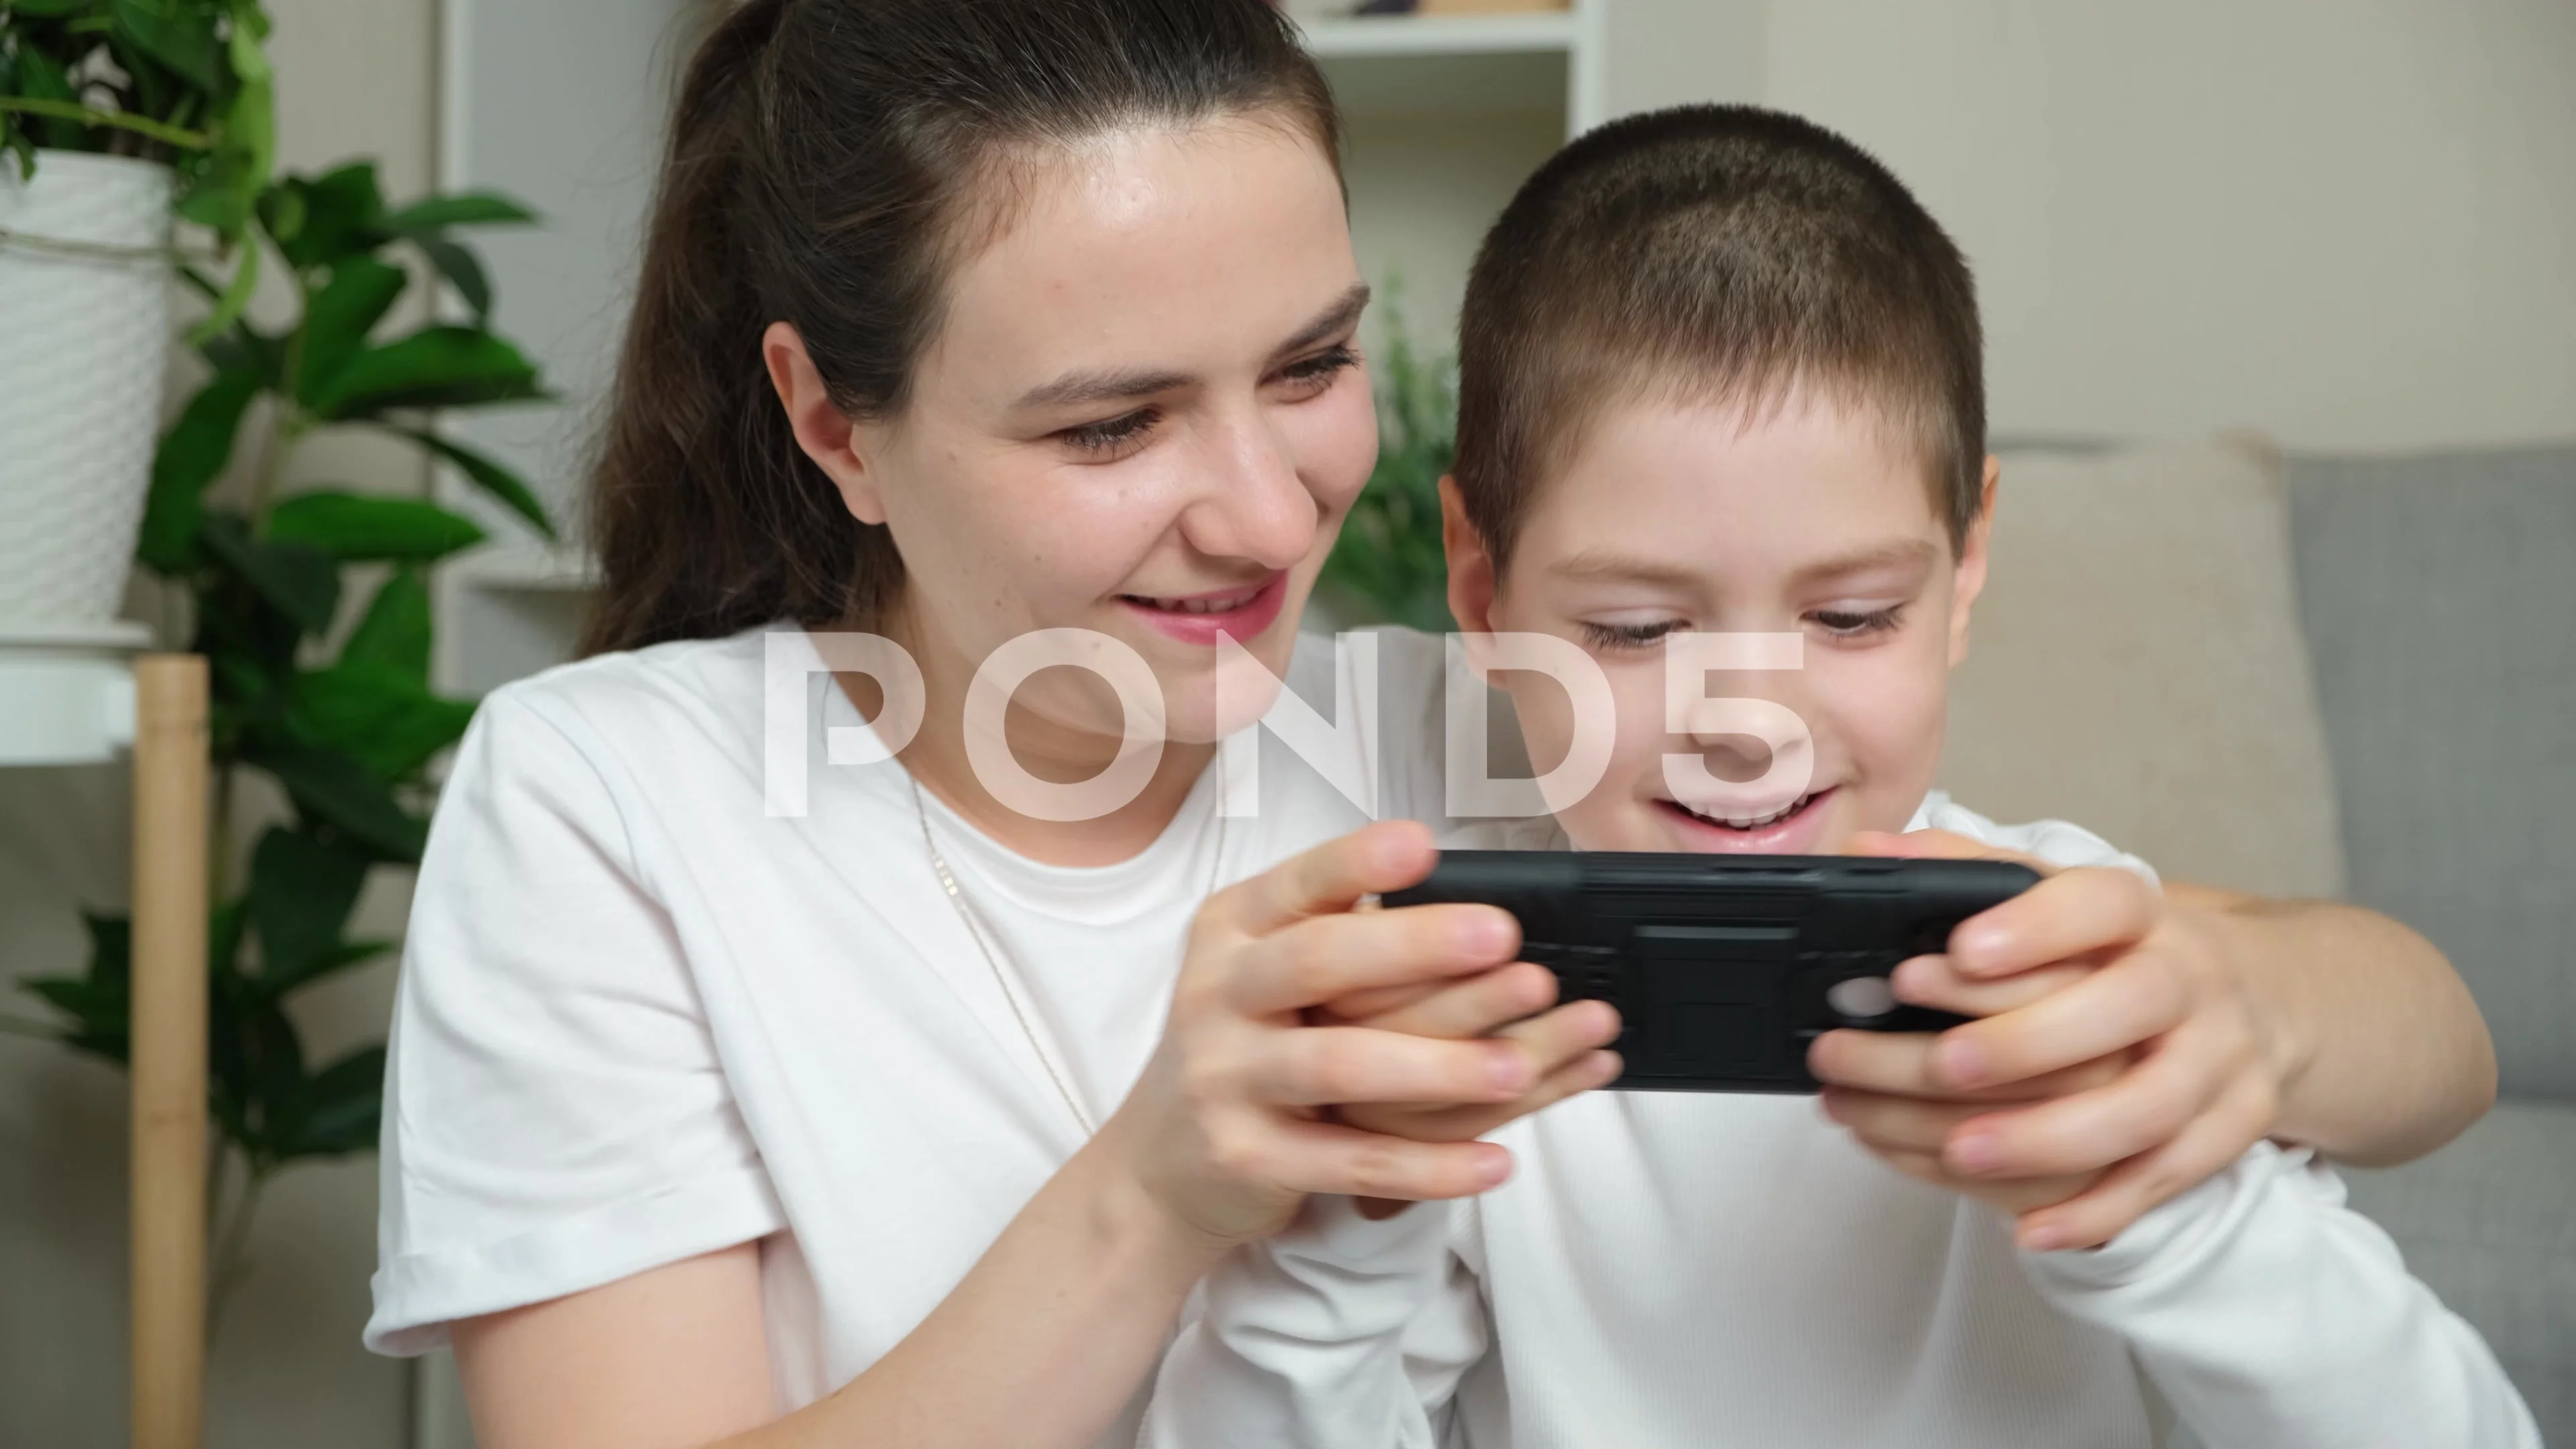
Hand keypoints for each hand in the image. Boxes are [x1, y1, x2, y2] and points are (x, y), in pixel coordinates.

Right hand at [1101, 820, 1617, 1251]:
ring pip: (1337, 1065)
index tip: (1421, 844)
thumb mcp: (1263, 972)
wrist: (1159, 1162)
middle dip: (1414, 947)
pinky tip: (1494, 1161)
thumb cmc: (1243, 1047)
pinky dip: (1427, 1166)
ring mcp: (1225, 1077)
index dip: (1356, 862)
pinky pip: (1348, 1161)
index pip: (1296, 885)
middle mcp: (1219, 993)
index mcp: (1233, 931)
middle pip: (1317, 962)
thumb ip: (1336, 937)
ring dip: (1436, 1065)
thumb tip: (1466, 912)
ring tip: (1518, 1068)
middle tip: (1501, 937)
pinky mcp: (1246, 1157)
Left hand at [1809, 829, 2283, 1250]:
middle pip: (2129, 1005)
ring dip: (2052, 1135)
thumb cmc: (2118, 950)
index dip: (2035, 926)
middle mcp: (2188, 979)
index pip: (2102, 902)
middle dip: (2028, 1038)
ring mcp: (2219, 1057)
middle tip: (1940, 1063)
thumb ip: (1963, 874)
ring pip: (2149, 1106)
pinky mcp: (2232, 1127)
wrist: (2255, 996)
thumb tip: (1866, 855)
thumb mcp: (2058, 900)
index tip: (1959, 947)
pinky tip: (2031, 1229)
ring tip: (1961, 1149)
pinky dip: (2100, 1208)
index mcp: (2139, 913)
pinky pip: (2168, 1178)